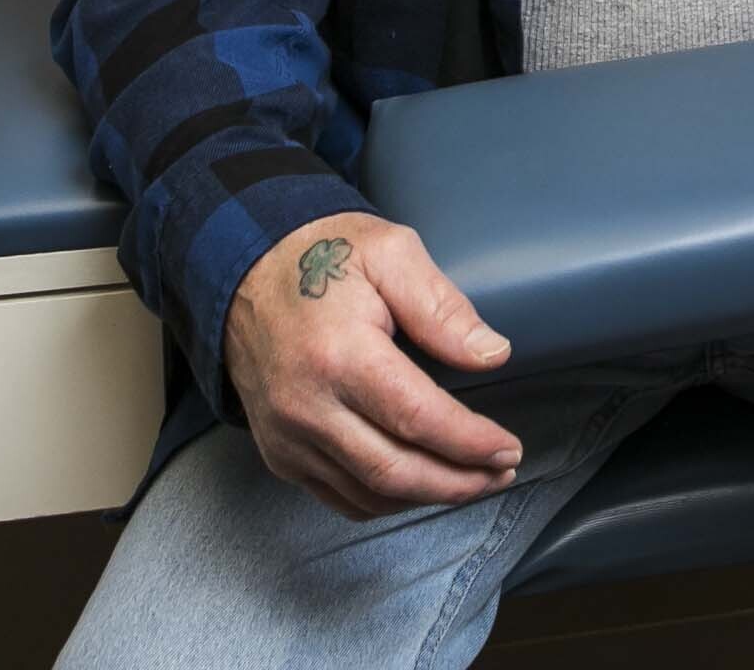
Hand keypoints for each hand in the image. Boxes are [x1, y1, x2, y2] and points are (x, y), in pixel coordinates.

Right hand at [224, 211, 523, 519]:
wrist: (244, 273)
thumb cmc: (320, 257)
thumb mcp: (391, 252)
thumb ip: (442, 308)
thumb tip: (492, 354)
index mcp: (339, 356)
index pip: (417, 419)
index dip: (470, 443)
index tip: (509, 449)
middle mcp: (308, 407)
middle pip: (395, 472)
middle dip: (459, 482)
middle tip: (502, 472)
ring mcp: (288, 437)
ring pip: (369, 495)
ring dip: (428, 496)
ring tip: (474, 480)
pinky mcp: (279, 453)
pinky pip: (339, 497)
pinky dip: (387, 501)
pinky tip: (421, 484)